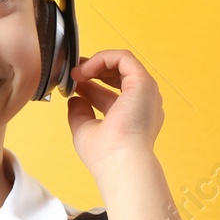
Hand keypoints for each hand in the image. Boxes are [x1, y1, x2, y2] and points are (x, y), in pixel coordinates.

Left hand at [66, 50, 162, 178]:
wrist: (120, 161)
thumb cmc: (106, 154)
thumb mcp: (85, 131)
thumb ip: (80, 114)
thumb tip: (75, 99)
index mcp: (133, 117)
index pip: (111, 94)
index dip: (90, 86)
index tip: (73, 85)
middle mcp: (143, 104)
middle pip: (118, 76)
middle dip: (94, 71)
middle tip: (74, 73)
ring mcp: (145, 92)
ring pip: (122, 64)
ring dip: (97, 63)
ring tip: (78, 71)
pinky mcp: (143, 82)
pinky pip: (124, 58)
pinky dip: (103, 58)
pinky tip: (86, 69)